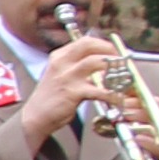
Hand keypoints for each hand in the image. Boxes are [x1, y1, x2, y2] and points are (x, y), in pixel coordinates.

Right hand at [10, 31, 117, 148]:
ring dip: (113, 68)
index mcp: (59, 56)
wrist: (35, 117)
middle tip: (121, 60)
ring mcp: (67, 77)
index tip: (114, 52)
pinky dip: (111, 93)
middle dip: (109, 50)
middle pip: (90, 45)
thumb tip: (99, 61)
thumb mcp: (59, 75)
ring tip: (123, 76)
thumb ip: (75, 65)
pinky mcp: (73, 92)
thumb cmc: (50, 98)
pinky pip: (98, 89)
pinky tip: (118, 98)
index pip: (85, 41)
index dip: (103, 44)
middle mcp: (62, 62)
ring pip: (96, 62)